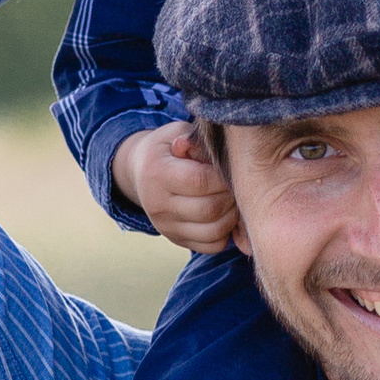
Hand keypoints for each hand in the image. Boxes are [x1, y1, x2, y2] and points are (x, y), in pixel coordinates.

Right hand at [112, 120, 237, 251]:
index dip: (224, 177)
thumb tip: (217, 153)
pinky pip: (212, 246)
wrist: (141, 172)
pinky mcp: (176, 239)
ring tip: (233, 198)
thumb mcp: (178, 134)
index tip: (232, 168)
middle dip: (232, 197)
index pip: (201, 181)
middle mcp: (158, 205)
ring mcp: (166, 226)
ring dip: (233, 216)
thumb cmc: (168, 148)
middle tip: (238, 184)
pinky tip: (225, 214)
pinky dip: (226, 232)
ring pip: (214, 231)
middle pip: (210, 209)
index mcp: (157, 173)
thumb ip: (198, 141)